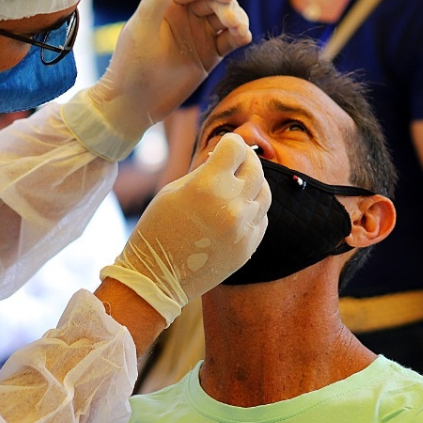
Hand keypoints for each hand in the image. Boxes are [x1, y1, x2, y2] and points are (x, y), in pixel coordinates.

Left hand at [83, 0, 249, 144]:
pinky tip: (244, 38)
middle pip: (215, 1)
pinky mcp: (209, 54)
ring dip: (237, 21)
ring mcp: (199, 34)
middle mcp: (185, 15)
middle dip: (228, 8)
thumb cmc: (130, 65)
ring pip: (226, 19)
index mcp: (167, 3)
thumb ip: (155, 0)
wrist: (135, 103)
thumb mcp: (142, 30)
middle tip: (234, 23)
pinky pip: (228, 40)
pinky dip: (238, 37)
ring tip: (241, 32)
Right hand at [101, 133, 269, 321]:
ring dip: (252, 185)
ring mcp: (243, 228)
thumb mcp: (174, 190)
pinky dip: (252, 210)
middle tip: (234, 163)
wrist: (157, 279)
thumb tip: (225, 158)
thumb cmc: (157, 230)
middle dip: (245, 160)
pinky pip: (262, 218)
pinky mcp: (249, 247)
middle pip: (255, 167)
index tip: (225, 148)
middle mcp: (231, 205)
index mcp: (207, 186)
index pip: (236, 147)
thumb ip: (205, 171)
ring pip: (264, 193)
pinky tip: (236, 211)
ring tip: (236, 187)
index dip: (230, 143)